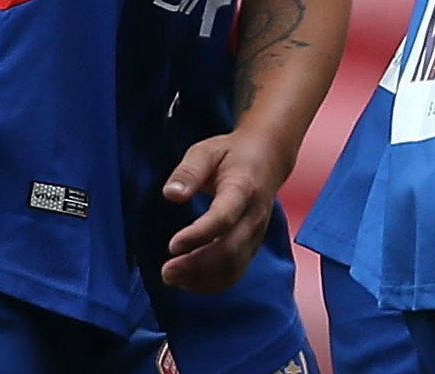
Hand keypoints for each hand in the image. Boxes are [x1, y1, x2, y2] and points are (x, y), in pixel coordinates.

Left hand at [158, 127, 296, 291]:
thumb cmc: (232, 154)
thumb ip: (188, 171)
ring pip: (234, 266)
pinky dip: (213, 283)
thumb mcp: (207, 151)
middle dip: (196, 266)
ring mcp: (257, 233)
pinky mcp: (253, 245)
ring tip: (172, 277)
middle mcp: (254, 215)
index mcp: (243, 188)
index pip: (224, 218)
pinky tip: (189, 281)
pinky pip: (236, 271)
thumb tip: (171, 194)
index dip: (199, 235)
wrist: (268, 158)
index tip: (172, 245)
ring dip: (202, 279)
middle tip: (166, 271)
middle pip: (230, 250)